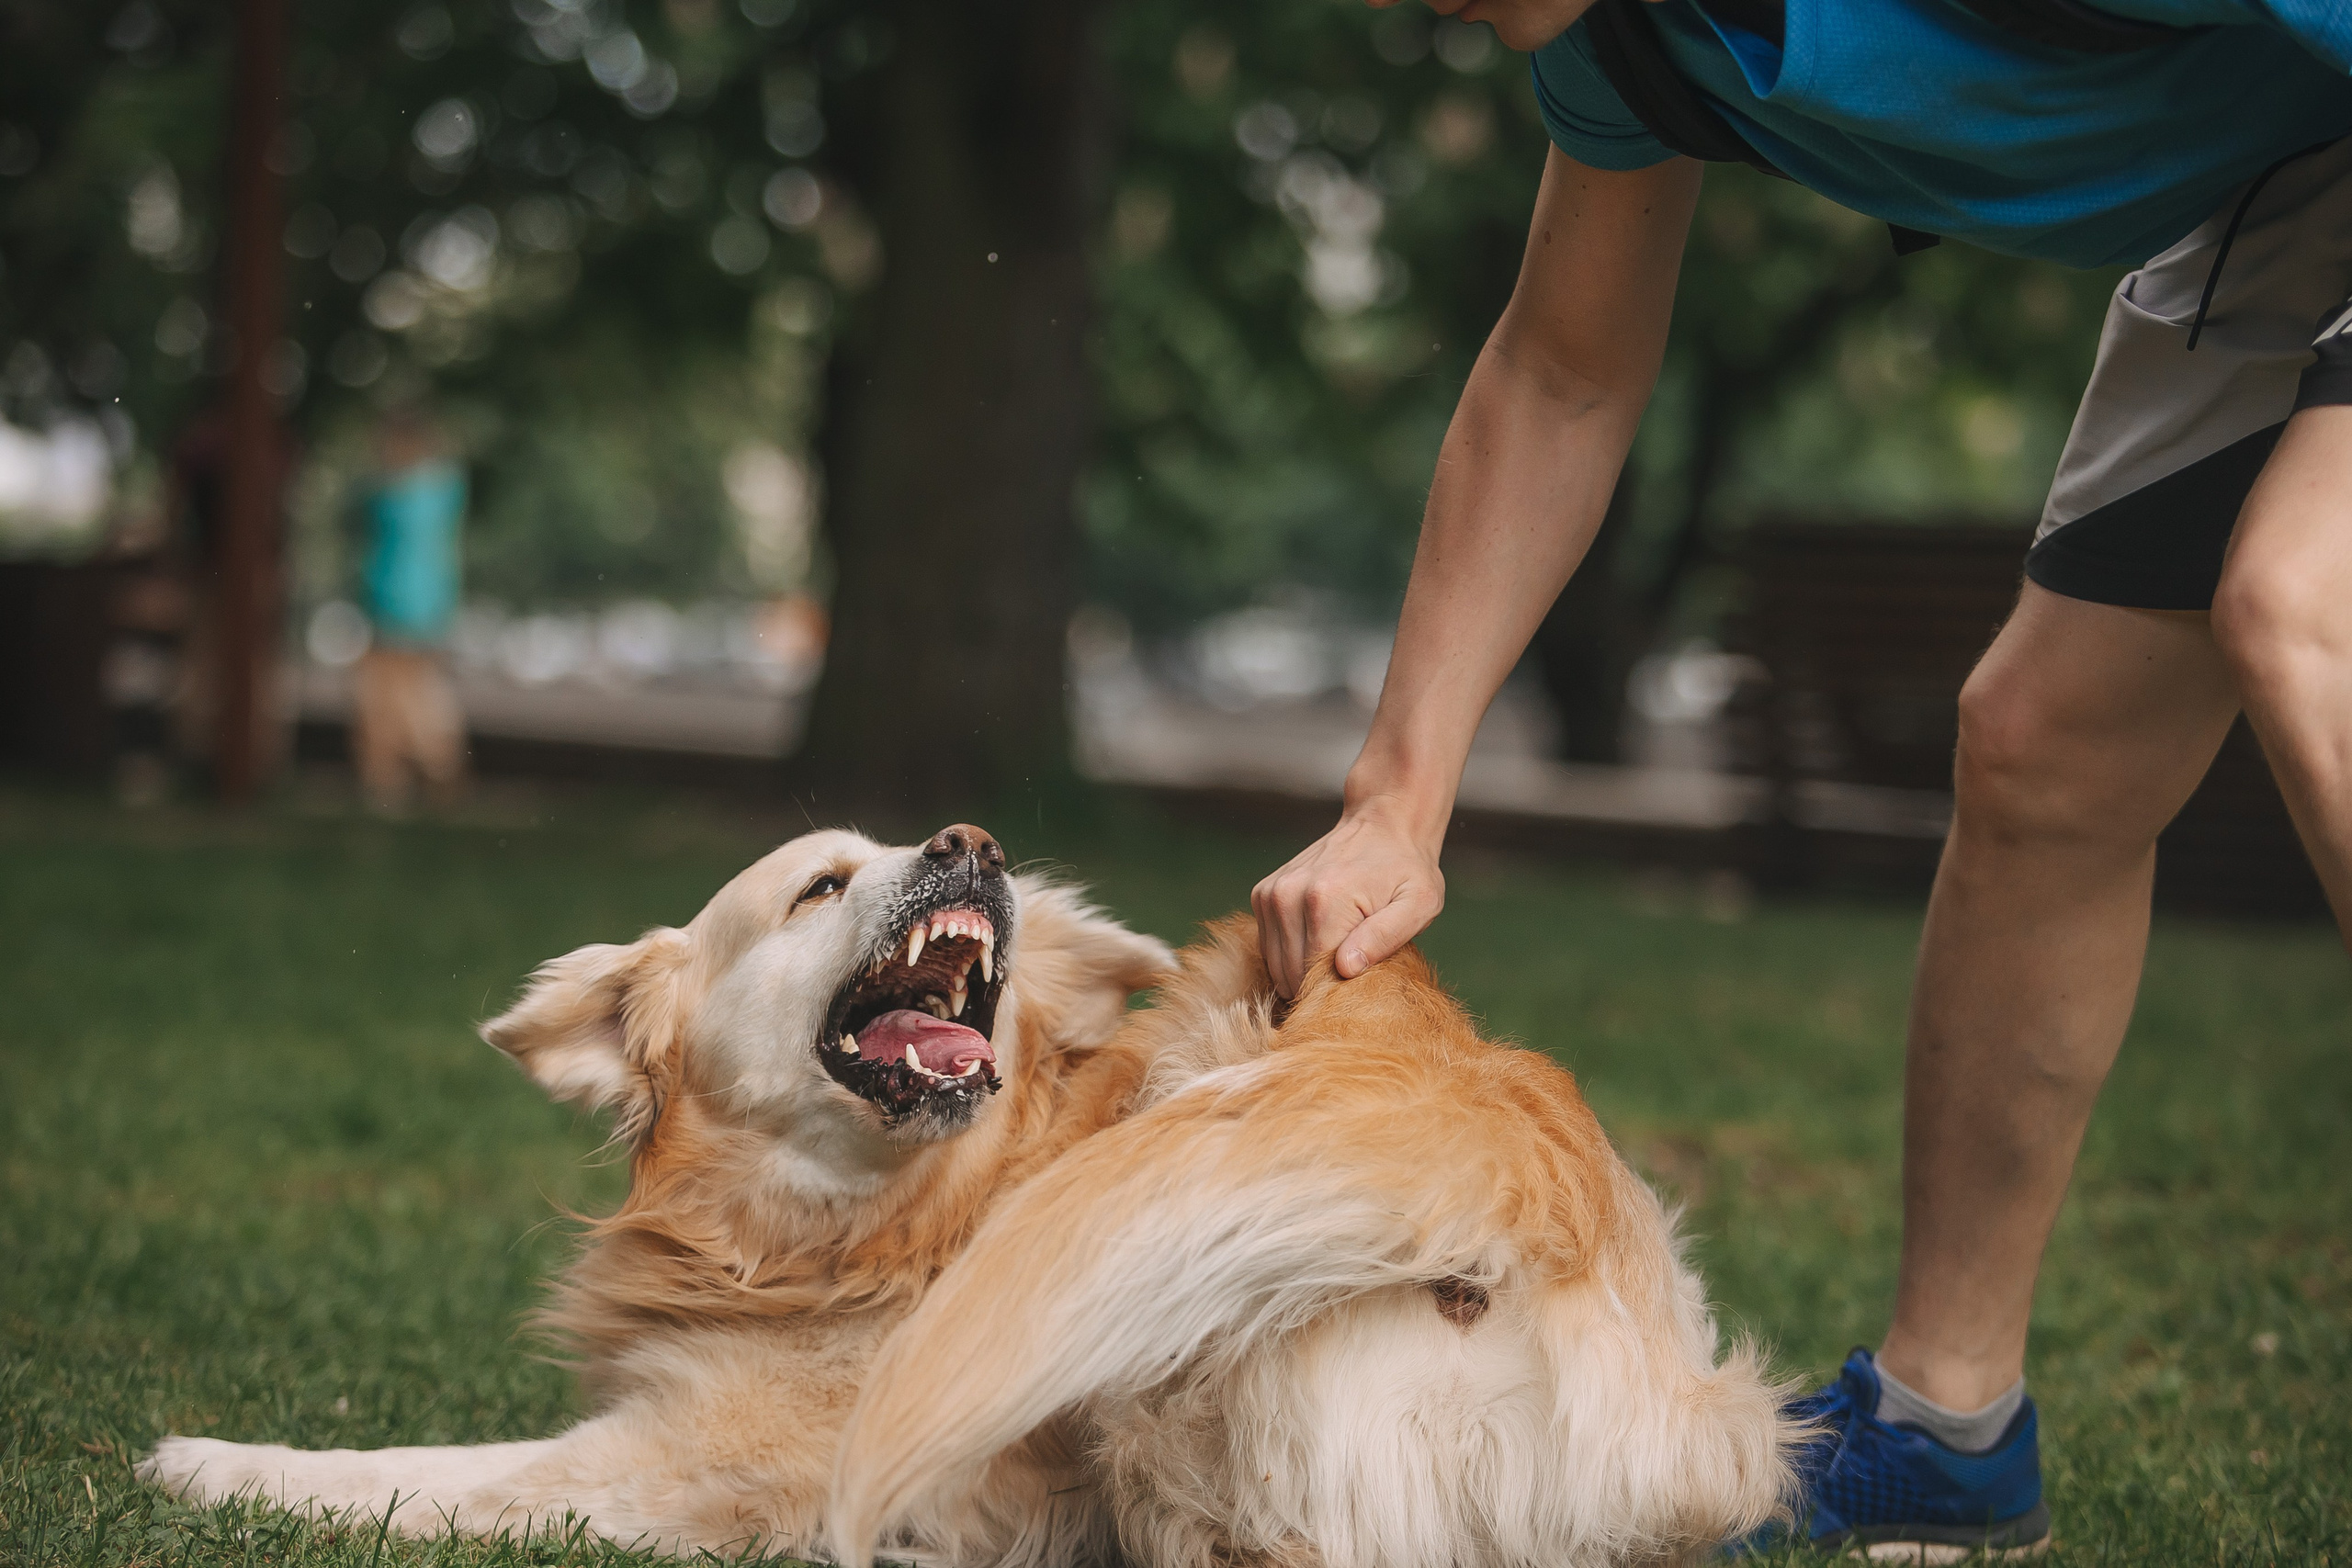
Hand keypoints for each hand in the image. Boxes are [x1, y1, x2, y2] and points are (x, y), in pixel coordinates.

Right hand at [1251, 795, 1445, 998]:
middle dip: (1320, 983)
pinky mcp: (1263, 895)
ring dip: (1302, 971)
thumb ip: (1385, 937)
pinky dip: (1290, 954)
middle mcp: (1288, 896)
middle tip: (1355, 970)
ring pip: (1275, 965)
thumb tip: (1345, 968)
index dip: (1339, 991)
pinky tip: (1320, 941)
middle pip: (1291, 974)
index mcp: (1324, 901)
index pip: (1314, 976)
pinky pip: (1269, 947)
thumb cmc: (1407, 869)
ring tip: (1338, 954)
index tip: (1363, 986)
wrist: (1382, 823)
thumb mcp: (1419, 903)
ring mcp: (1271, 894)